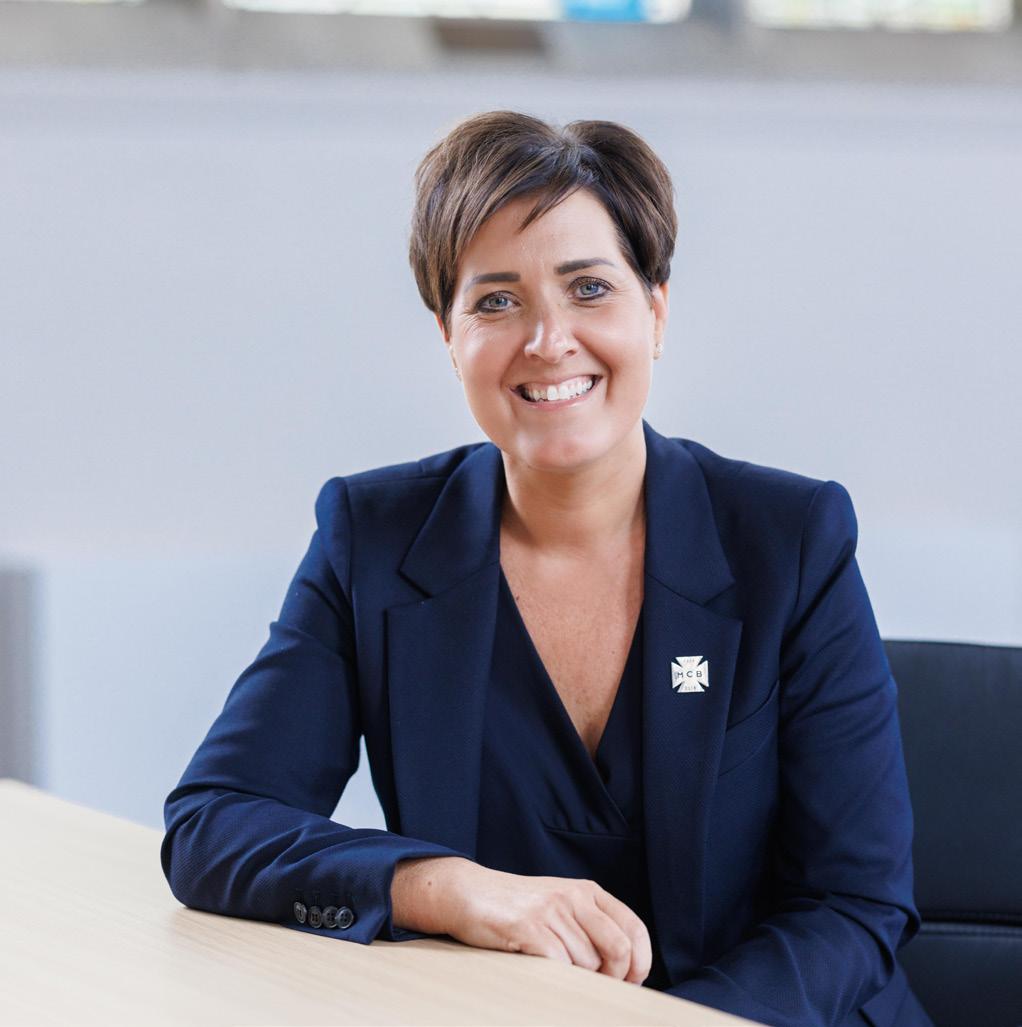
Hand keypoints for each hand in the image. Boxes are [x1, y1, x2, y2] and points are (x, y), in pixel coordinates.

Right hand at [392, 857, 651, 984]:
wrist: (468, 892)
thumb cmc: (517, 908)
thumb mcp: (560, 906)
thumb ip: (590, 927)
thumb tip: (624, 971)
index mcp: (588, 892)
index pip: (634, 929)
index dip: (639, 963)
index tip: (630, 983)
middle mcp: (574, 897)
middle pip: (618, 950)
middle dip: (613, 978)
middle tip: (596, 989)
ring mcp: (551, 911)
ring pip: (588, 964)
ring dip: (576, 979)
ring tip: (555, 970)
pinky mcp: (529, 928)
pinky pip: (560, 966)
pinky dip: (557, 979)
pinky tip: (541, 971)